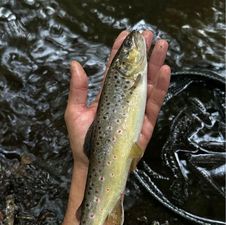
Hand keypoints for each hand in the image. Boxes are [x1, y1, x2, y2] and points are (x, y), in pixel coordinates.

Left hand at [64, 30, 170, 168]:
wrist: (94, 164)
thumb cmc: (82, 141)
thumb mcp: (74, 113)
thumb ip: (78, 90)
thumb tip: (75, 64)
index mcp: (107, 95)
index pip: (114, 69)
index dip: (120, 52)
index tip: (126, 35)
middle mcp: (123, 99)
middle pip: (135, 72)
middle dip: (142, 53)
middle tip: (148, 34)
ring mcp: (135, 110)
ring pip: (148, 84)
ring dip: (155, 64)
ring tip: (161, 46)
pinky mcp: (145, 123)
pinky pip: (154, 103)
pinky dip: (160, 87)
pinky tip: (164, 71)